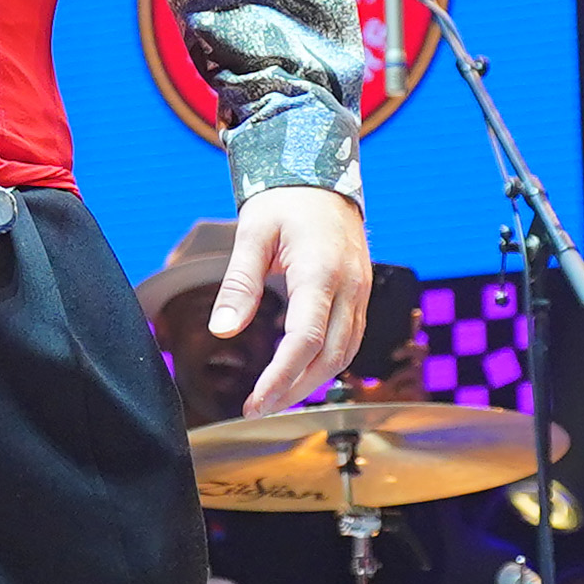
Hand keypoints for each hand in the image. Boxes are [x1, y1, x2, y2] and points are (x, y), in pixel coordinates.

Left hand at [210, 185, 372, 410]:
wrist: (322, 176)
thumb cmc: (286, 201)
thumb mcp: (253, 234)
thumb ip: (239, 284)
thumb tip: (222, 329)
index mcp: (322, 272)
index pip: (305, 340)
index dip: (282, 377)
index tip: (257, 401)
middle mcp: (350, 286)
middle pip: (330, 357)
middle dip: (295, 389)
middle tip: (259, 408)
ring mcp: (360, 292)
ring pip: (345, 353)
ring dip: (312, 382)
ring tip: (275, 398)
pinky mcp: (360, 294)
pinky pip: (350, 339)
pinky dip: (326, 363)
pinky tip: (300, 373)